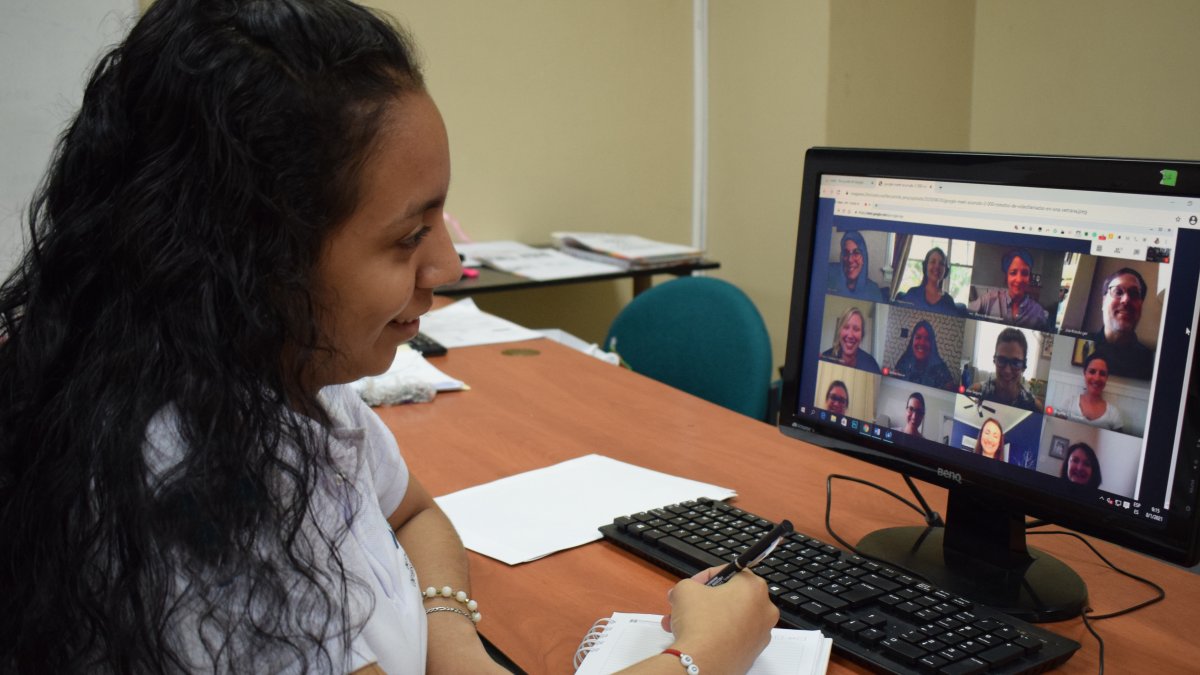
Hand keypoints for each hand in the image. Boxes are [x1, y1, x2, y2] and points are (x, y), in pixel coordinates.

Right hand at [660, 566, 777, 673]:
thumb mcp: (686, 589)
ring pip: (730, 618)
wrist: (701, 663)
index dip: (707, 576)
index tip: (695, 584)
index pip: (731, 571)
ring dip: (706, 617)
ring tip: (683, 622)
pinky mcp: (752, 653)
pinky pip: (733, 636)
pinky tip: (695, 636)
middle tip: (689, 603)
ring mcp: (761, 634)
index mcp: (754, 587)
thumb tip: (686, 591)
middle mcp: (764, 610)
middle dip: (705, 599)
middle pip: (731, 597)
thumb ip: (688, 584)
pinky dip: (716, 634)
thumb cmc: (701, 625)